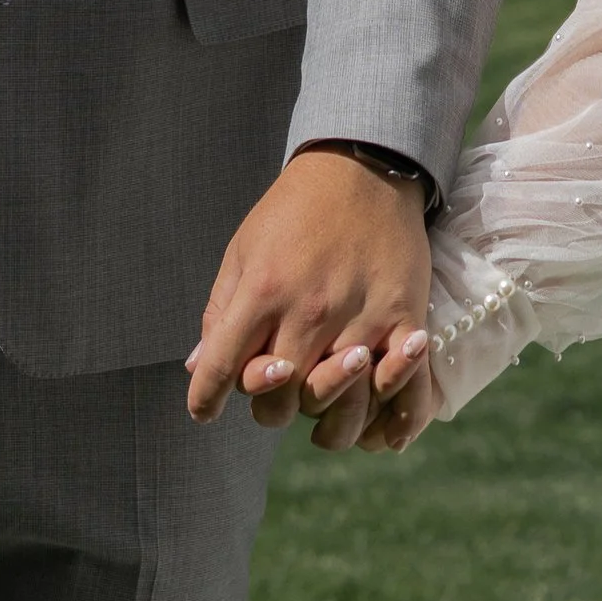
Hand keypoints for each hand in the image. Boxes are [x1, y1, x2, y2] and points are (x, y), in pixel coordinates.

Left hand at [187, 145, 433, 449]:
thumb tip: (196, 368)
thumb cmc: (294, 211)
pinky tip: (383, 433)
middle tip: (275, 388)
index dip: (205, 400)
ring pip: (337, 406)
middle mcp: (310, 312)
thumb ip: (221, 313)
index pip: (222, 370)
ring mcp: (361, 320)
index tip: (205, 409)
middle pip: (279, 400)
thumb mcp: (243, 250)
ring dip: (325, 421)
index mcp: (264, 292)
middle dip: (268, 405)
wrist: (362, 168)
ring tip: (322, 410)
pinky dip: (395, 422)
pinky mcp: (405, 320)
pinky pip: (402, 391)